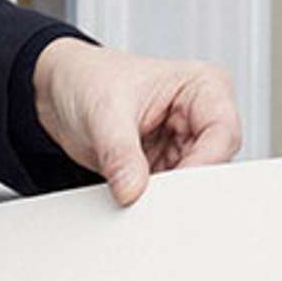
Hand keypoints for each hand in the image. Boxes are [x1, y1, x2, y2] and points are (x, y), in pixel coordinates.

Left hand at [33, 39, 241, 204]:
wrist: (59, 90)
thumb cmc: (88, 79)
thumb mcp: (103, 112)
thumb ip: (120, 154)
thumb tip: (132, 189)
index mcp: (202, 86)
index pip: (222, 132)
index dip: (203, 163)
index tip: (174, 186)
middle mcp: (199, 116)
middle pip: (212, 163)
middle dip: (183, 185)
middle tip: (154, 199)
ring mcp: (183, 144)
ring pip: (191, 184)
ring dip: (166, 196)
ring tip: (135, 193)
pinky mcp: (164, 166)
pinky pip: (168, 194)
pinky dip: (152, 202)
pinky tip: (134, 199)